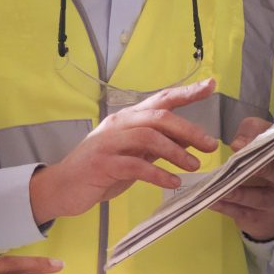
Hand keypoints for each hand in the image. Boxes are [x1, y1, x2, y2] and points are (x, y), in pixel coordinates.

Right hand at [29, 82, 221, 225]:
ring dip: (176, 152)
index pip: (161, 99)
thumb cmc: (102, 170)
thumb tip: (191, 139)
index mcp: (127, 118)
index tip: (211, 85)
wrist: (62, 188)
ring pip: (148, 137)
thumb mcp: (135, 154)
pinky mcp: (102, 164)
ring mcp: (108, 142)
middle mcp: (118, 124)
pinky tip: (172, 182)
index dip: (187, 91)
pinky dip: (158, 174)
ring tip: (194, 166)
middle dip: (188, 129)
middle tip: (210, 145)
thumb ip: (158, 144)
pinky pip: (135, 165)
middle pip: (159, 117)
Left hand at [210, 114, 273, 242]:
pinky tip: (211, 201)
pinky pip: (240, 212)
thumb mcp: (260, 147)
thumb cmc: (264, 169)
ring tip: (218, 185)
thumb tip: (239, 142)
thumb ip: (251, 133)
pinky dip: (224, 206)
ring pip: (255, 196)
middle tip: (237, 151)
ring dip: (235, 190)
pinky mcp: (260, 218)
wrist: (269, 213)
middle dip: (258, 164)